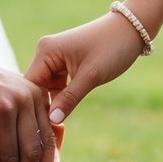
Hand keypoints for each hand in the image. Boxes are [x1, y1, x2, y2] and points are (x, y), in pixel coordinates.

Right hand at [24, 12, 144, 123]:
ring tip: (57, 126)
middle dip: (43, 108)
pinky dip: (61, 98)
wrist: (132, 29)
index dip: (34, 107)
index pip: (30, 85)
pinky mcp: (64, 62)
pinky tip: (66, 112)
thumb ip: (69, 99)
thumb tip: (51, 121)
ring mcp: (54, 57)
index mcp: (46, 51)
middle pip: (35, 88)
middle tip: (51, 133)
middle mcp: (45, 52)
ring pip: (46, 88)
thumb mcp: (90, 76)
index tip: (40, 130)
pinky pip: (56, 85)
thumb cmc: (112, 47)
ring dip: (53, 105)